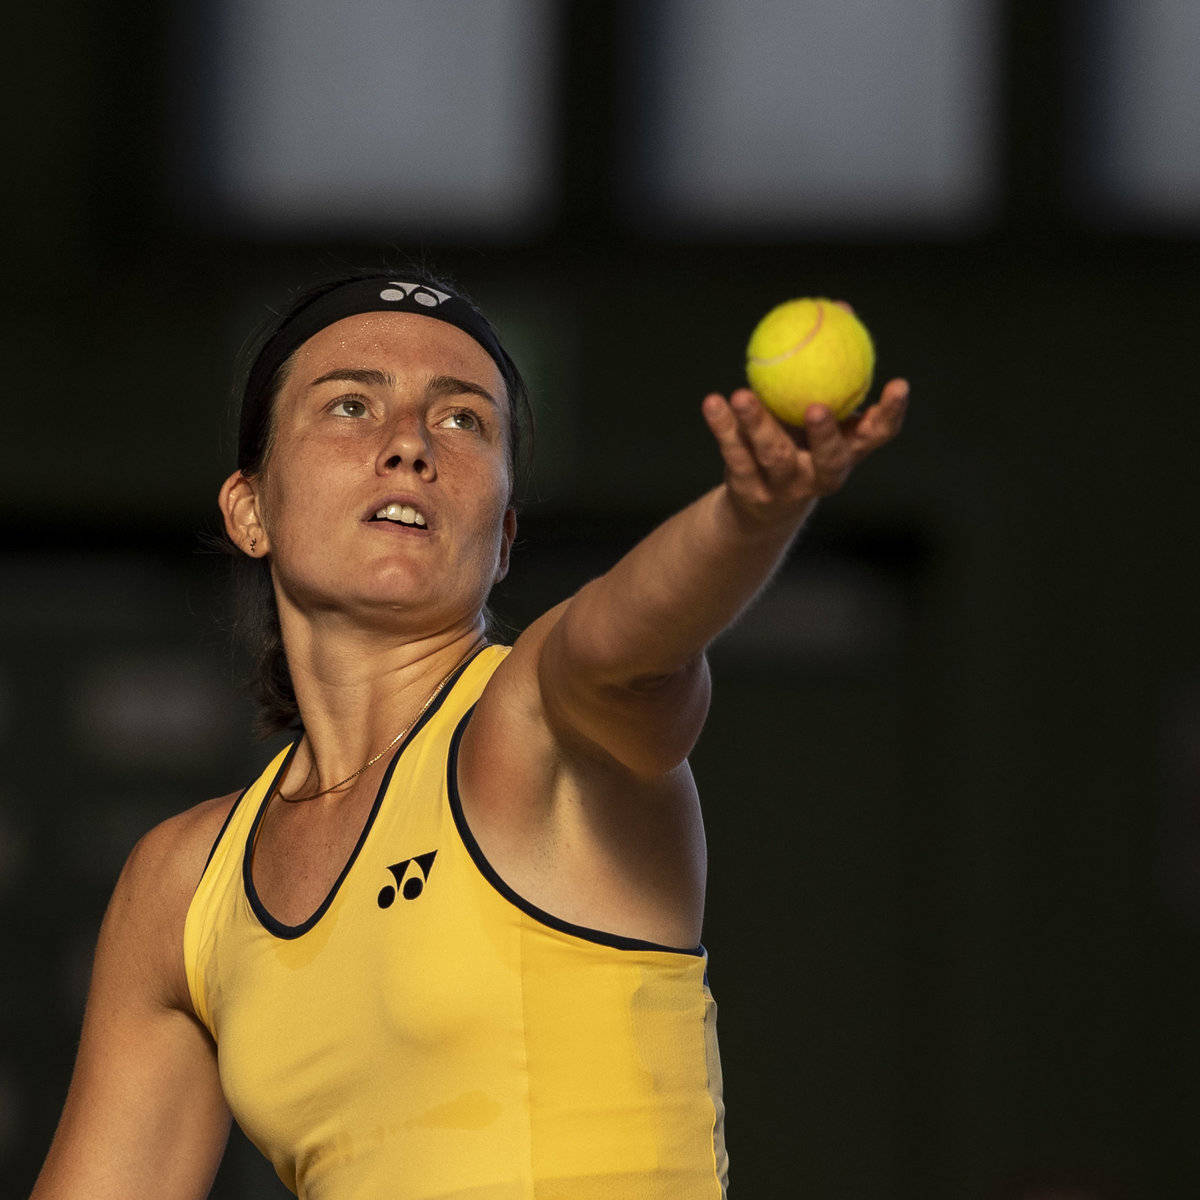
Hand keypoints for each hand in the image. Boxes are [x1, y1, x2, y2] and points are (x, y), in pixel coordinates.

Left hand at [701, 378, 908, 528]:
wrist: (761, 502)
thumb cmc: (799, 440)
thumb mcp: (816, 406)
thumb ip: (828, 366)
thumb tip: (839, 307)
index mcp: (847, 451)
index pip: (878, 434)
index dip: (891, 413)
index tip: (898, 384)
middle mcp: (822, 474)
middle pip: (829, 459)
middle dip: (825, 436)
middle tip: (816, 407)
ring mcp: (786, 487)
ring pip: (774, 456)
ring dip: (758, 425)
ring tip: (742, 395)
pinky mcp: (751, 491)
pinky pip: (736, 455)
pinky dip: (724, 428)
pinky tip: (713, 403)